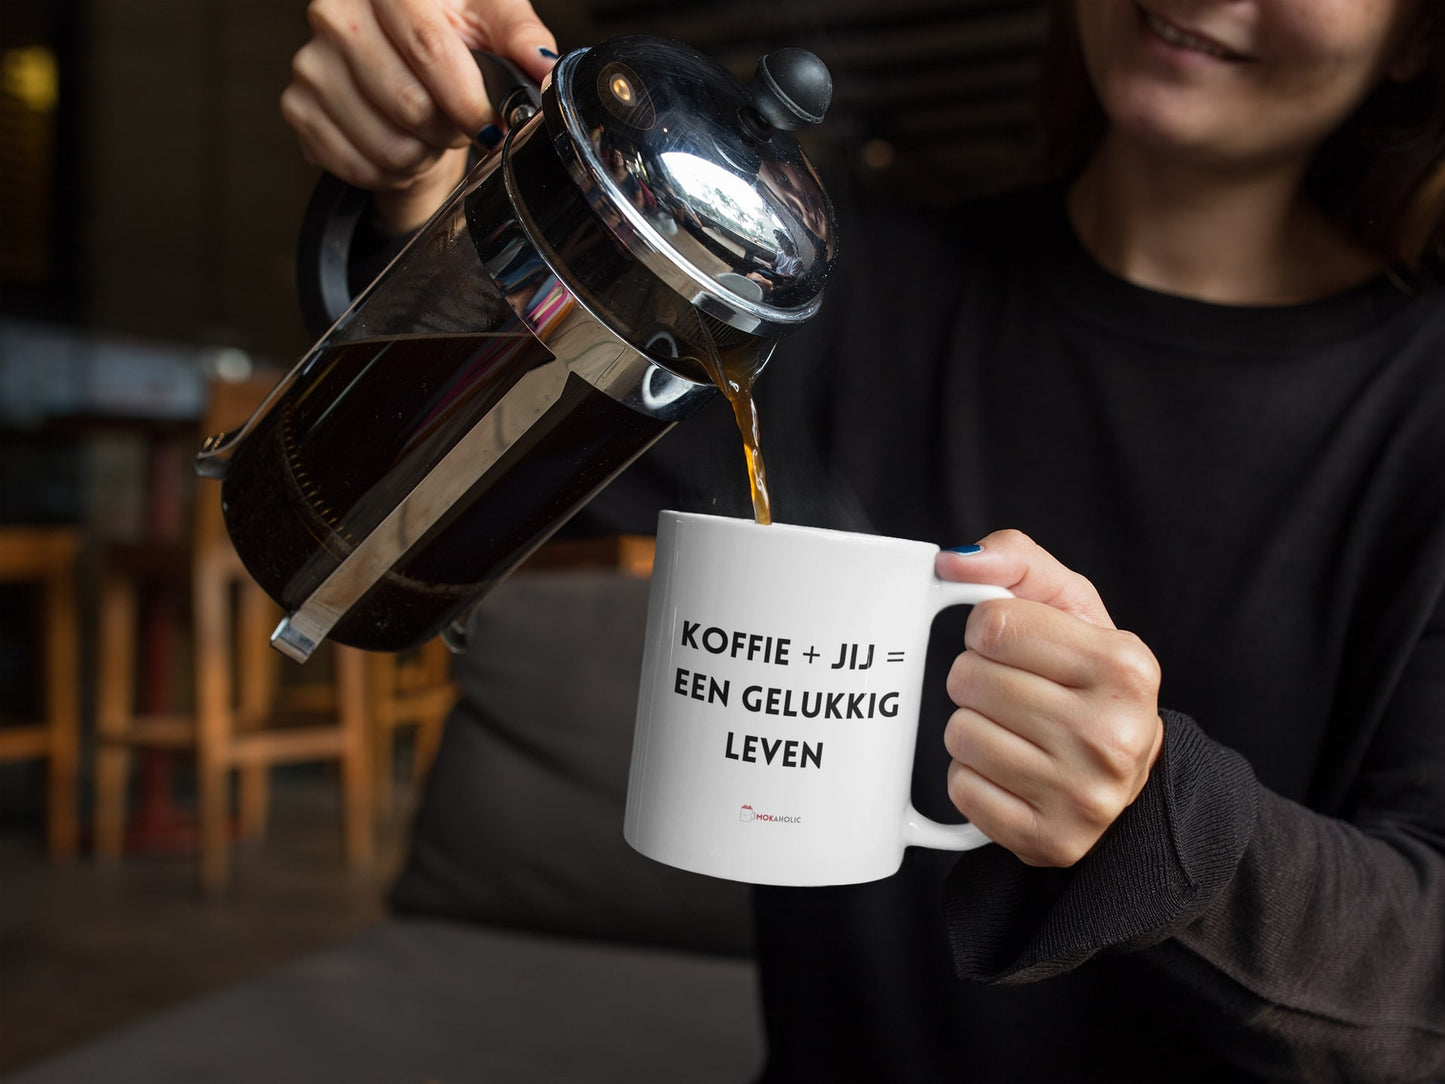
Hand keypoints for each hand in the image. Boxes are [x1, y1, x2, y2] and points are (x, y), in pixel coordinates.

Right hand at [280, 0, 556, 231]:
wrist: (401, 67)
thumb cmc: (450, 37)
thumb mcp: (491, 19)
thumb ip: (519, 36)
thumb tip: (542, 65)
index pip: (427, 46)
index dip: (467, 96)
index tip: (491, 122)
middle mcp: (335, 14)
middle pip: (408, 102)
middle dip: (449, 128)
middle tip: (460, 123)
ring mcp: (311, 63)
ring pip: (386, 144)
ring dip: (423, 154)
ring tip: (431, 134)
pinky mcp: (298, 109)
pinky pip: (359, 166)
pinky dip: (392, 172)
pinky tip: (402, 147)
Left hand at [937, 530, 1163, 867]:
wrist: (1123, 775)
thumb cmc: (1086, 678)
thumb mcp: (1070, 606)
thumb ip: (1015, 560)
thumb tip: (952, 562)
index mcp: (1126, 665)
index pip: (993, 624)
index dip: (987, 630)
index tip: (1011, 645)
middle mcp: (1114, 734)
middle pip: (970, 679)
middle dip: (976, 677)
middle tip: (1012, 691)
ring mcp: (1084, 796)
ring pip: (959, 734)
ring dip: (972, 725)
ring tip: (1014, 730)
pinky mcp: (1050, 841)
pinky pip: (962, 789)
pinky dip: (973, 776)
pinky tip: (1011, 771)